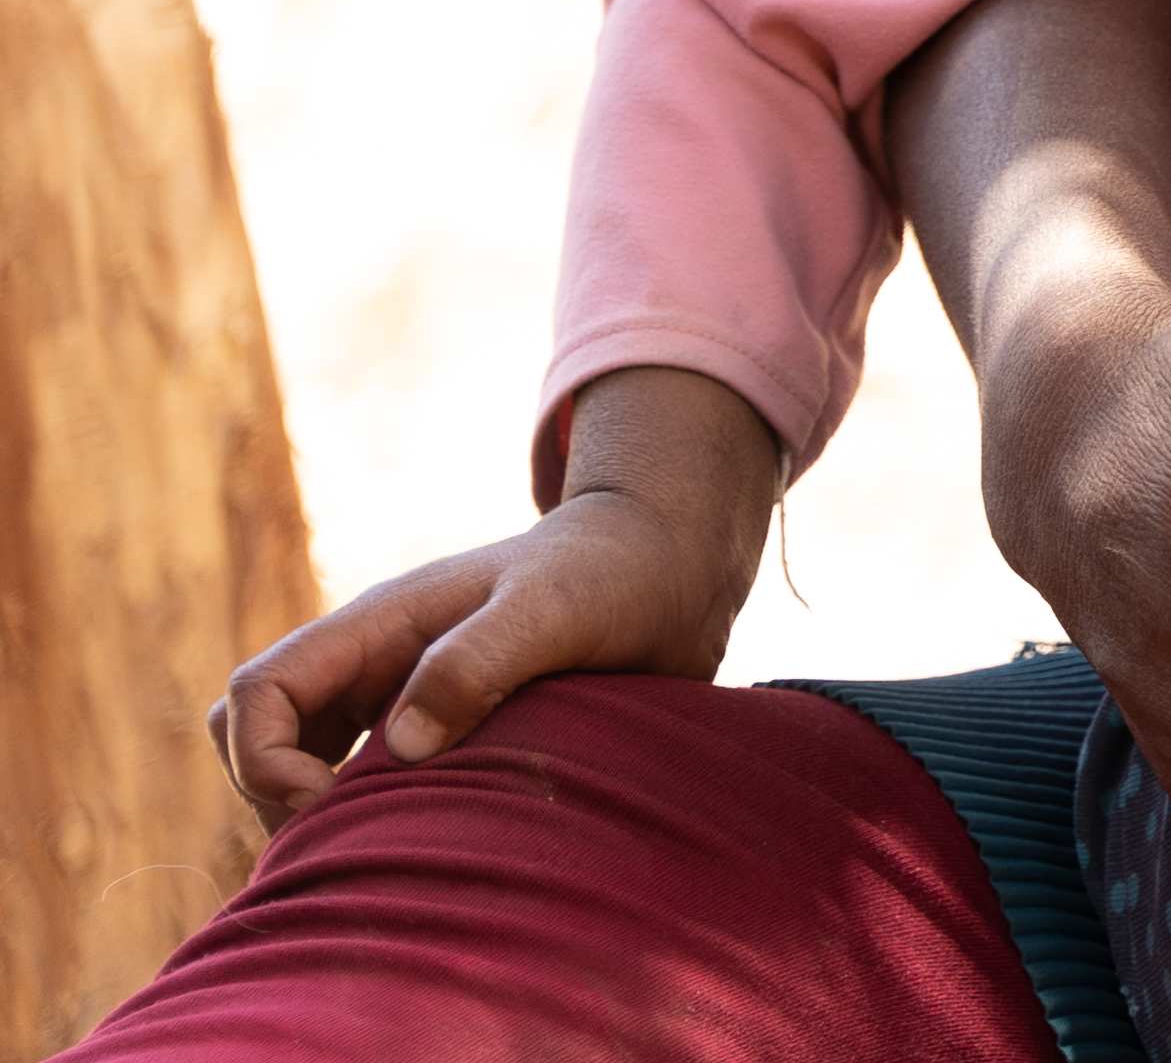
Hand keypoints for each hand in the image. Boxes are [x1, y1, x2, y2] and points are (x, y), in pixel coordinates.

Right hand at [212, 367, 779, 822]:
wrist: (669, 567)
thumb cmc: (612, 573)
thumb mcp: (553, 608)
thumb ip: (480, 661)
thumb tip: (401, 747)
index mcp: (381, 626)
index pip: (258, 693)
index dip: (264, 758)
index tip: (333, 801)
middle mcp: (376, 663)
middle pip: (256, 735)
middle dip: (273, 794)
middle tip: (351, 836)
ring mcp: (401, 696)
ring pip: (301, 763)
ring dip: (317, 813)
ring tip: (384, 848)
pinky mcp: (440, 729)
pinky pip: (364, 780)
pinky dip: (366, 817)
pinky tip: (421, 843)